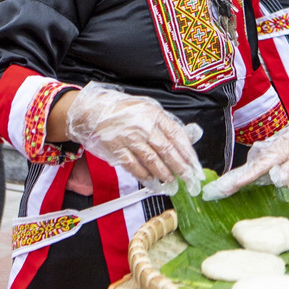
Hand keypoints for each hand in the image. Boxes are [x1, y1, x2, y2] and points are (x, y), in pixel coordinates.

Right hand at [66, 82, 204, 194]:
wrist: (94, 110)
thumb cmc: (124, 109)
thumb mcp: (149, 108)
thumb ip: (166, 123)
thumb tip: (185, 138)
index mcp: (155, 114)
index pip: (176, 135)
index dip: (187, 152)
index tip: (194, 164)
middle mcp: (144, 126)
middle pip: (166, 150)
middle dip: (180, 167)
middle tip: (189, 179)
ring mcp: (129, 138)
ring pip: (151, 160)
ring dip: (163, 173)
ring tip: (171, 181)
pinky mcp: (116, 148)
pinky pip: (133, 165)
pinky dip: (143, 175)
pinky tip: (151, 180)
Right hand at [202, 110, 288, 199]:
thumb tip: (274, 178)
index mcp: (270, 156)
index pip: (251, 172)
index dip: (235, 182)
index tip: (220, 190)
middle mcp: (260, 154)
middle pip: (240, 171)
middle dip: (224, 183)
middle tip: (207, 193)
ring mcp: (258, 154)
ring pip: (242, 170)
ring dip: (229, 181)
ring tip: (213, 192)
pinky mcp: (259, 156)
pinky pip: (246, 168)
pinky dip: (237, 177)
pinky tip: (228, 185)